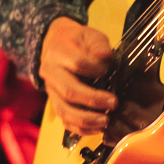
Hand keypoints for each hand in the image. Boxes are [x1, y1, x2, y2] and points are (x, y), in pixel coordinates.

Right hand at [39, 17, 117, 134]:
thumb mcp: (90, 34)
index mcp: (58, 51)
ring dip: (86, 119)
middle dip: (93, 100)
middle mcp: (50, 72)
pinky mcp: (55, 102)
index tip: (108, 69)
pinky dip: (81, 128)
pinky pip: (65, 120)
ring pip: (64, 110)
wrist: (56, 43)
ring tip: (105, 121)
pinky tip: (97, 128)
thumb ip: (99, 46)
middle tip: (113, 103)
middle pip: (69, 91)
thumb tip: (105, 59)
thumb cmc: (76, 40)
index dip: (96, 68)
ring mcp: (51, 90)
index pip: (78, 63)